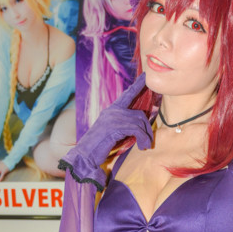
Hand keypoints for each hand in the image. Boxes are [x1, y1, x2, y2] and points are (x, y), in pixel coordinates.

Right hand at [60, 73, 153, 188]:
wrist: (85, 155)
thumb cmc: (99, 146)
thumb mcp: (113, 132)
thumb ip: (124, 125)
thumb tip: (141, 126)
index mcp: (111, 110)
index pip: (127, 95)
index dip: (137, 85)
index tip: (145, 76)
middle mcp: (112, 111)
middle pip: (139, 114)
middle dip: (147, 128)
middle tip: (148, 141)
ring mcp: (113, 118)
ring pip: (139, 122)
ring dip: (145, 136)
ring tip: (145, 146)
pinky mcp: (115, 127)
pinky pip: (136, 130)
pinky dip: (142, 139)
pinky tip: (142, 147)